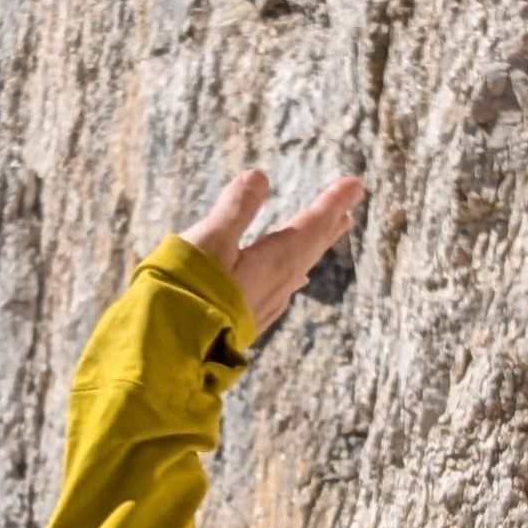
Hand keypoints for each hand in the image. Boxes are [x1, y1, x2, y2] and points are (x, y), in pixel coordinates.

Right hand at [181, 168, 362, 337]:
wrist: (172, 351)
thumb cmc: (189, 290)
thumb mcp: (211, 240)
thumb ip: (236, 208)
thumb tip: (259, 177)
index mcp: (276, 261)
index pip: (312, 226)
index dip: (333, 202)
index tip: (355, 184)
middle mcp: (278, 286)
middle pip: (310, 248)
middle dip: (328, 225)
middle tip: (348, 210)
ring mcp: (264, 306)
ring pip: (298, 269)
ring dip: (312, 248)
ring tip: (325, 236)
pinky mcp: (248, 320)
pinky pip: (282, 289)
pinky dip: (292, 273)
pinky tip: (291, 281)